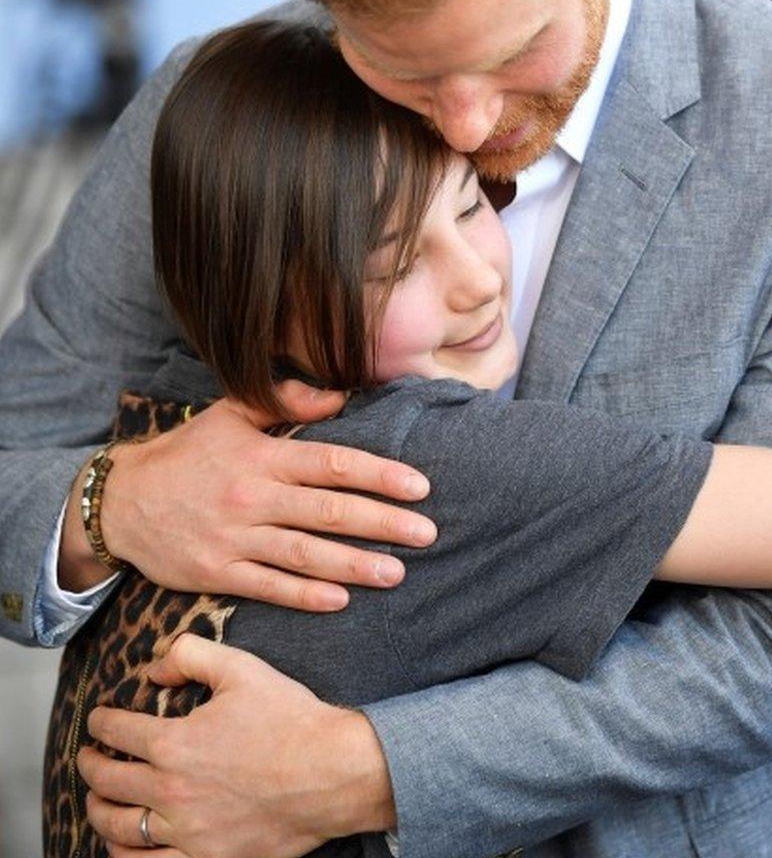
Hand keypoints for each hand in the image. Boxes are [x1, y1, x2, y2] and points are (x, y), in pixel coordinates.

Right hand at [60, 378, 435, 608]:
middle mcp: (253, 497)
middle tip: (427, 534)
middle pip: (328, 512)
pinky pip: (267, 586)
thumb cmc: (186, 453)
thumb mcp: (229, 413)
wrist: (121, 501)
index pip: (332, 464)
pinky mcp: (218, 572)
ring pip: (305, 554)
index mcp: (263, 457)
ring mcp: (235, 538)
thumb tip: (340, 395)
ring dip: (354, 565)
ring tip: (397, 573)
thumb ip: (285, 400)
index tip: (419, 487)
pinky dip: (304, 595)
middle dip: (382, 523)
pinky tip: (341, 600)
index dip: (378, 475)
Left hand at [80, 634, 394, 857]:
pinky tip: (123, 846)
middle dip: (91, 765)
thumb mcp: (243, 668)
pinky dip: (125, 857)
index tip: (98, 719)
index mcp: (175, 744)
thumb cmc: (291, 718)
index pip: (118, 732)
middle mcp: (171, 791)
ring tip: (98, 799)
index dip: (101, 722)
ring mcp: (187, 832)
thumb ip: (191, 655)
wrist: (334, 771)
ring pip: (119, 829)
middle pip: (109, 781)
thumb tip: (154, 669)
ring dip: (99, 810)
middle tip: (88, 756)